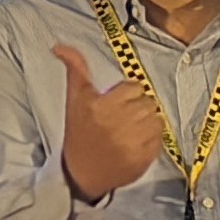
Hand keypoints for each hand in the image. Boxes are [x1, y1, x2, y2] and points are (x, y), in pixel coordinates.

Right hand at [54, 44, 166, 203]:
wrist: (81, 173)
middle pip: (147, 101)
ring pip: (157, 118)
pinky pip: (160, 137)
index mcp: (101, 105)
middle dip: (136, 109)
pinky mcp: (144, 156)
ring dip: (146, 124)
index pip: (134, 87)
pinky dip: (151, 140)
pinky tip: (134, 144)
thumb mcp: (74, 100)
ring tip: (128, 133)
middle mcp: (117, 122)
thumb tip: (59, 46)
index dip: (125, 96)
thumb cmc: (79, 134)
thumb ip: (74, 69)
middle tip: (120, 121)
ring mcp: (132, 141)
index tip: (113, 107)